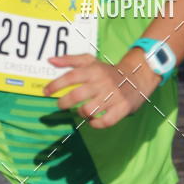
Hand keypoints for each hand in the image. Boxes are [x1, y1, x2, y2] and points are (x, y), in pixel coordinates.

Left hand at [43, 51, 159, 128]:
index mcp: (93, 70)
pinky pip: (104, 122)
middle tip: (60, 105)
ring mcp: (112, 96)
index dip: (56, 85)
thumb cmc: (108, 71)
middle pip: (77, 95)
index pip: (71, 76)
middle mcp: (102, 83)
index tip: (45, 92)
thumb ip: (70, 60)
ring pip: (88, 110)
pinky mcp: (122, 108)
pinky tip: (92, 120)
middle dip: (64, 102)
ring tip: (80, 111)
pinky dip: (95, 124)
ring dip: (80, 113)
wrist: (138, 76)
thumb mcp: (91, 61)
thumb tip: (50, 60)